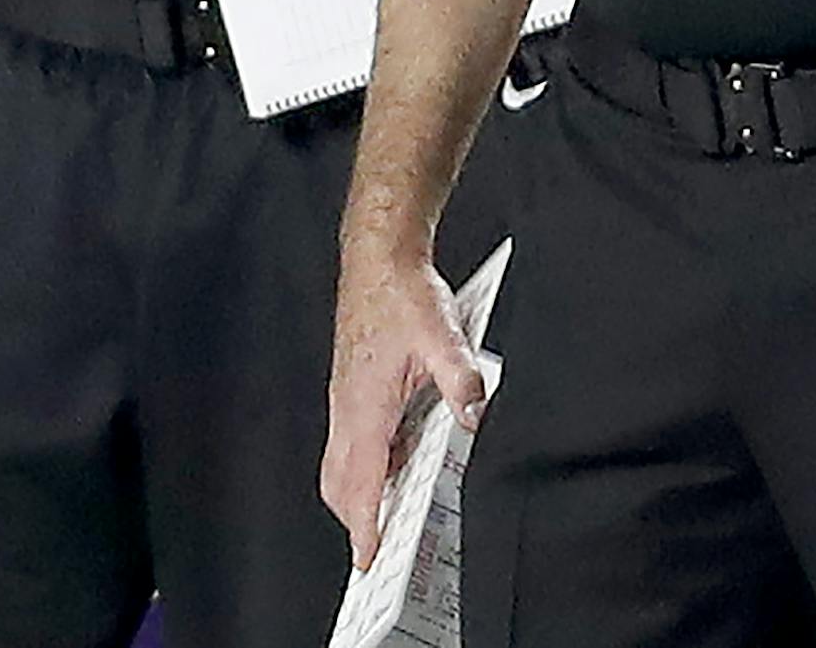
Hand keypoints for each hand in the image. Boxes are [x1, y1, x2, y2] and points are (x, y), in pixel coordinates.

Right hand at [321, 237, 487, 568]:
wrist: (378, 259)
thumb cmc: (402, 294)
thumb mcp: (444, 335)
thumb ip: (462, 380)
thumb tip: (475, 417)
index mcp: (366, 406)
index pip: (362, 481)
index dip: (365, 524)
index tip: (368, 557)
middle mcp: (348, 408)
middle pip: (341, 483)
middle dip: (357, 517)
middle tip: (378, 542)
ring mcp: (345, 399)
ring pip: (341, 463)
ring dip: (360, 490)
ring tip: (389, 508)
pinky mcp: (350, 388)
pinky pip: (350, 440)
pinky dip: (366, 462)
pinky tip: (395, 455)